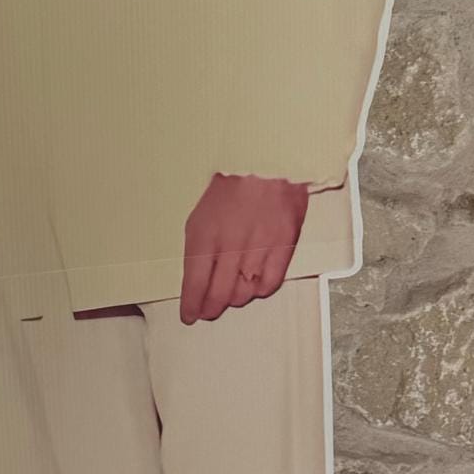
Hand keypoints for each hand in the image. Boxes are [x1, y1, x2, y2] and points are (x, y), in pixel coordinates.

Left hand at [180, 173, 309, 323]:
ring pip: (244, 292)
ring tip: (231, 295)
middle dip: (210, 308)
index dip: (191, 305)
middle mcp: (231, 244)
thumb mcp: (202, 212)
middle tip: (208, 311)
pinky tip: (254, 285)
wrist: (267, 158)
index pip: (195, 283)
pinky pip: (270, 282)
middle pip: (219, 294)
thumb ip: (199, 247)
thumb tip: (197, 279)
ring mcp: (259, 245)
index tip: (189, 315)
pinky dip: (260, 289)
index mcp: (204, 234)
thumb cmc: (231, 183)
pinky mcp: (284, 243)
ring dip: (235, 299)